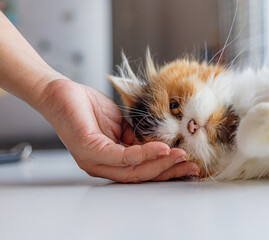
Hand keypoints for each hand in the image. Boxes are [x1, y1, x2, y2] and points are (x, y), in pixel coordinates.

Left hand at [38, 79, 199, 181]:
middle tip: (190, 165)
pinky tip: (161, 148)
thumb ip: (137, 139)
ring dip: (160, 164)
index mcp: (111, 161)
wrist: (63, 92)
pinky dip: (144, 154)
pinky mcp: (90, 150)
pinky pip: (122, 157)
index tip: (188, 164)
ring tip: (180, 156)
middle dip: (168, 171)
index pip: (142, 171)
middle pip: (141, 176)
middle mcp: (103, 166)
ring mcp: (95, 161)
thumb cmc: (89, 108)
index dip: (166, 170)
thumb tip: (159, 144)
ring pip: (133, 170)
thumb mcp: (121, 126)